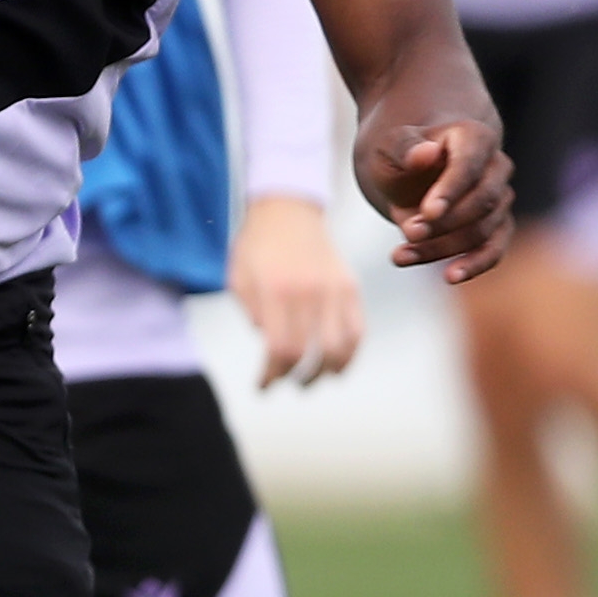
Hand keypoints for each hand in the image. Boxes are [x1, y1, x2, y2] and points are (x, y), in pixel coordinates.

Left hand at [224, 195, 363, 387]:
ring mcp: (334, 289)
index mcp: (277, 291)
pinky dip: (350, 353)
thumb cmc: (256, 247)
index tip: (263, 386)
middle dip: (297, 377)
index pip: (280, 349)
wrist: (287, 210)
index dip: (272, 375)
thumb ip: (253, 315)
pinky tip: (338, 366)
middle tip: (289, 384)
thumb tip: (272, 346)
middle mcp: (309, 292)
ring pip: (340, 346)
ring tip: (315, 380)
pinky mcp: (350, 286)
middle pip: (310, 352)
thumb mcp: (239, 280)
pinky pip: (358, 329)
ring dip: (327, 371)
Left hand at [354, 108, 511, 284]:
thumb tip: (425, 154)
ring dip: (441, 247)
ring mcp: (499, 197)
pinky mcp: (495, 226)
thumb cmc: (399, 153)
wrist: (407, 170)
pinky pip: (494, 249)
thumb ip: (404, 148)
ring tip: (398, 256)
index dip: (452, 188)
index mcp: (474, 137)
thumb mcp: (388, 145)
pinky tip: (449, 277)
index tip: (428, 211)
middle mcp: (496, 166)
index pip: (471, 163)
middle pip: (482, 200)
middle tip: (408, 232)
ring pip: (483, 229)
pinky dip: (473, 265)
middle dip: (445, 222)